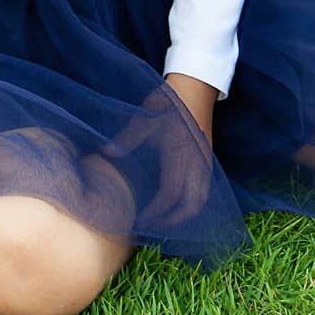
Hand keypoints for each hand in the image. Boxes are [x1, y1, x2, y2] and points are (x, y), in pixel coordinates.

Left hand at [105, 76, 216, 226]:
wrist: (194, 87)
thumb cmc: (169, 102)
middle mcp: (196, 162)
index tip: (140, 220)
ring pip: (201, 200)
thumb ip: (127, 139)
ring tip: (163, 220)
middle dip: (173, 221)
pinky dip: (193, 204)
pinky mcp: (207, 159)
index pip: (171, 194)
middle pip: (192, 204)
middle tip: (152, 226)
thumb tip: (107, 154)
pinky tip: (177, 204)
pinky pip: (204, 190)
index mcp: (179, 154)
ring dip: (185, 215)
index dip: (157, 212)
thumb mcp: (145, 118)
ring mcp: (204, 162)